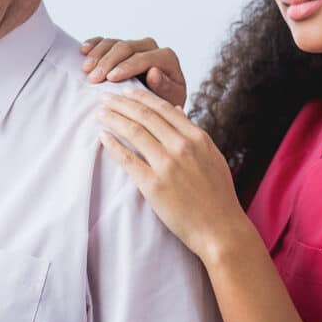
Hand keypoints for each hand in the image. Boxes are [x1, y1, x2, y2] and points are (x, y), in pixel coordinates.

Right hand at [80, 37, 186, 106]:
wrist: (156, 105)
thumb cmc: (162, 103)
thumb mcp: (168, 101)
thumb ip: (165, 87)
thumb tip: (153, 73)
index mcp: (166, 58)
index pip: (145, 58)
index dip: (127, 66)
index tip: (111, 78)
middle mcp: (150, 47)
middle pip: (127, 47)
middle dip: (108, 62)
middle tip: (93, 78)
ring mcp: (133, 45)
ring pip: (114, 43)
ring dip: (97, 55)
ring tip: (86, 69)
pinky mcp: (120, 47)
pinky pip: (105, 41)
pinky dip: (93, 44)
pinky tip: (84, 51)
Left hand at [97, 87, 244, 262]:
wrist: (221, 230)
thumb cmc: (218, 195)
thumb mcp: (212, 156)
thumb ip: (193, 133)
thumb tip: (176, 108)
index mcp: (197, 137)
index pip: (162, 108)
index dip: (140, 97)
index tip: (125, 91)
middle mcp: (182, 146)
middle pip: (144, 115)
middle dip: (121, 103)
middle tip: (104, 98)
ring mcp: (167, 165)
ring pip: (134, 131)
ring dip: (113, 118)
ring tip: (100, 113)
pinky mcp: (153, 185)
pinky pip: (127, 159)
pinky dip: (113, 145)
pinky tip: (103, 137)